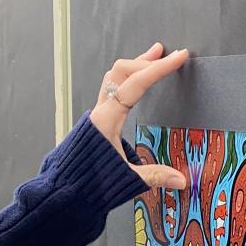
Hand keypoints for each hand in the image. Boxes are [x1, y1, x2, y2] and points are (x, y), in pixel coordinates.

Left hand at [90, 43, 189, 190]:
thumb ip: (154, 176)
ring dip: (135, 65)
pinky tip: (136, 79)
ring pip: (114, 76)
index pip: (136, 83)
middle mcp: (100, 111)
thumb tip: (181, 180)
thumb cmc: (89, 182)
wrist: (63, 189)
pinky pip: (112, 88)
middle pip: (122, 71)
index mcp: (107, 119)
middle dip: (148, 61)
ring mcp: (97, 113)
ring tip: (154, 56)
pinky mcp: (97, 119)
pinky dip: (127, 77)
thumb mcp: (126, 178)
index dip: (159, 69)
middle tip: (171, 56)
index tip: (179, 57)